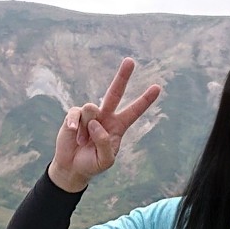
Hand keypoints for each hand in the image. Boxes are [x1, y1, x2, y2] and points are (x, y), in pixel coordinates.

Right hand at [48, 58, 160, 192]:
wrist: (72, 167)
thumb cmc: (93, 163)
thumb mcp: (106, 160)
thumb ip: (104, 143)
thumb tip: (96, 122)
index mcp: (118, 127)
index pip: (134, 111)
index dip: (145, 100)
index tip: (157, 87)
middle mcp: (105, 117)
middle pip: (115, 93)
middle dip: (123, 77)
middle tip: (130, 61)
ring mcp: (89, 115)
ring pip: (91, 109)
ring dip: (86, 130)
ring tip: (83, 143)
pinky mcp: (74, 115)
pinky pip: (75, 113)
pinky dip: (74, 125)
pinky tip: (73, 133)